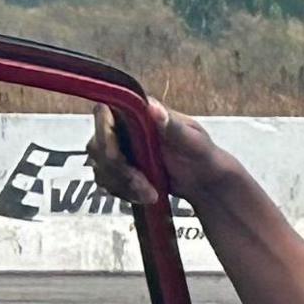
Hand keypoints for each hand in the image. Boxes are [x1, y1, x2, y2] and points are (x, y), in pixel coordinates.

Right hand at [87, 100, 233, 208]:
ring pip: (100, 166)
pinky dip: (124, 192)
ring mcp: (119, 148)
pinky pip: (106, 181)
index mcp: (139, 113)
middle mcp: (123, 128)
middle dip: (118, 170)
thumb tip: (153, 107)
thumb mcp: (193, 139)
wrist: (206, 182)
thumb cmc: (203, 155)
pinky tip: (145, 196)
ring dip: (123, 184)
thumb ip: (173, 125)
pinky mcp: (119, 168)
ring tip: (150, 194)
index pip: (103, 114)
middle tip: (142, 185)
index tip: (116, 155)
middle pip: (97, 145)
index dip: (104, 133)